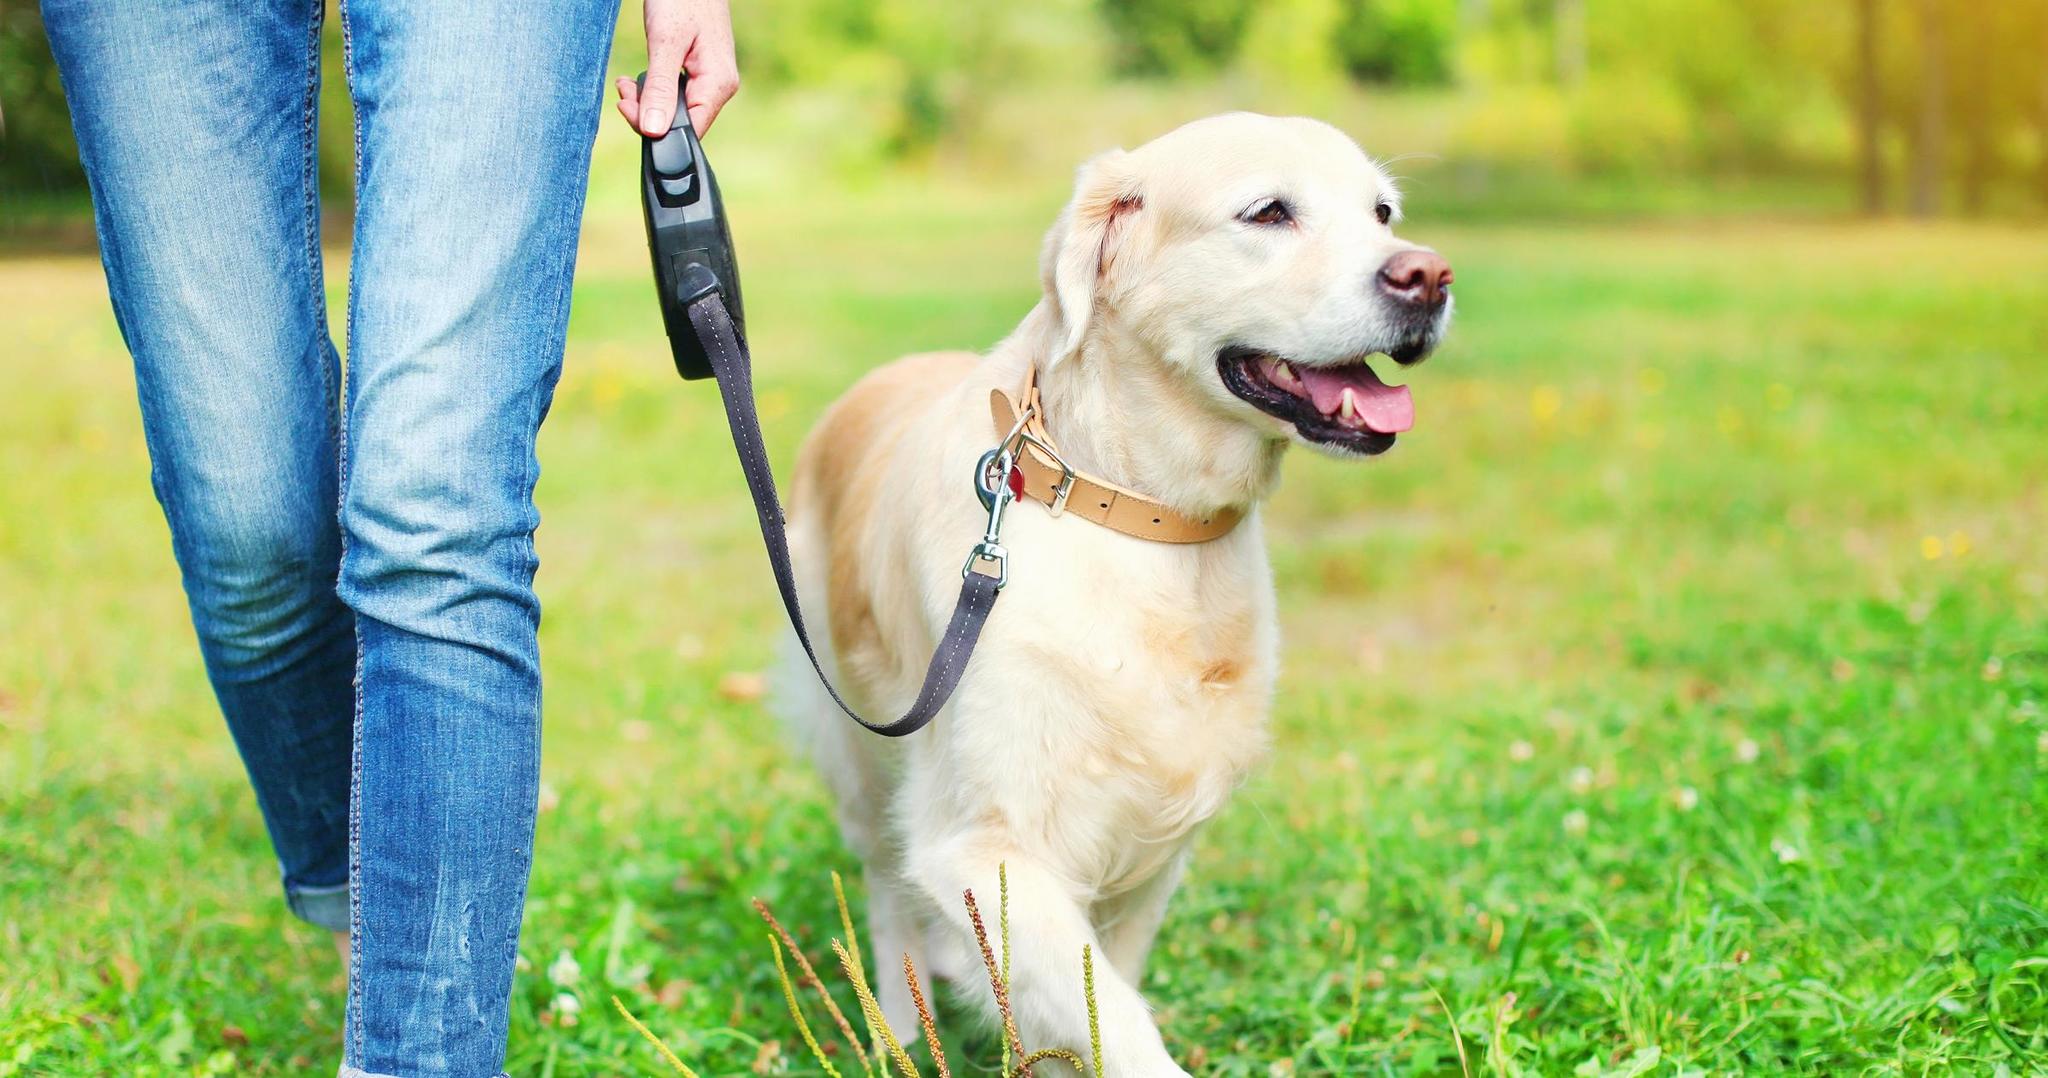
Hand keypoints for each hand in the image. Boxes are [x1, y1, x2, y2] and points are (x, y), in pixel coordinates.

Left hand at [615, 0, 737, 136]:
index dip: (654, 127)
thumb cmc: (682, 0)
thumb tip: (654, 130)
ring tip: (627, 83)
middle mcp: (719, 87)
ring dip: (647, 101)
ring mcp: (711, 81)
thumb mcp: (665, 43)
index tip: (626, 106)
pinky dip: (654, 90)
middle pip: (680, 122)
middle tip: (624, 92)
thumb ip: (660, 89)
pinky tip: (640, 78)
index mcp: (718, 84)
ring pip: (676, 110)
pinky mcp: (699, 73)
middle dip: (646, 113)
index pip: (688, 129)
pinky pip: (677, 95)